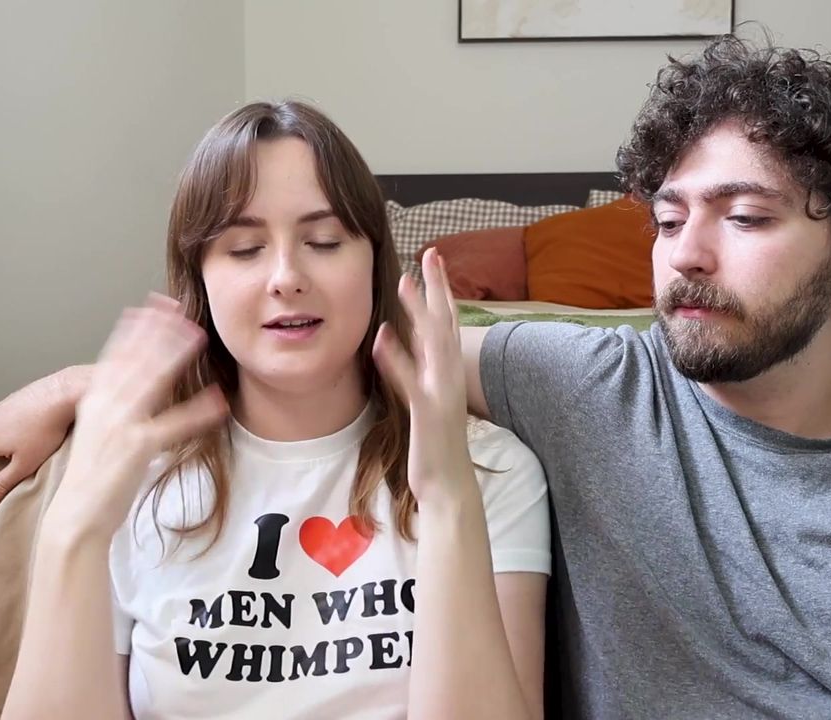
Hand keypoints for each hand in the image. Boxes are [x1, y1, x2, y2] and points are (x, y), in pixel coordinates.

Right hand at [0, 368, 81, 512]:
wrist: (64, 395)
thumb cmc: (46, 429)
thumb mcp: (23, 466)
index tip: (4, 479)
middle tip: (23, 463)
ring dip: (8, 442)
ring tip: (33, 445)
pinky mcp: (10, 399)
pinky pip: (7, 420)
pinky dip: (17, 427)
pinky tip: (36, 430)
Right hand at [47, 294, 228, 536]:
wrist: (76, 515)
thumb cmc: (92, 477)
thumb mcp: (98, 432)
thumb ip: (114, 407)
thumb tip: (133, 388)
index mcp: (95, 400)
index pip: (117, 352)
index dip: (138, 325)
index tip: (154, 303)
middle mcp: (105, 406)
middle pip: (135, 357)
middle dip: (158, 328)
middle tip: (179, 305)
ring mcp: (121, 424)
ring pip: (152, 380)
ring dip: (175, 355)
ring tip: (198, 336)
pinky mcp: (138, 447)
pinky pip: (174, 424)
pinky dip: (198, 411)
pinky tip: (218, 400)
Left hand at [372, 249, 474, 506]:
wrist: (449, 485)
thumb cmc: (435, 443)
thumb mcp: (424, 397)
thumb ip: (411, 366)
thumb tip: (389, 337)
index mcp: (448, 371)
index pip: (447, 321)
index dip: (441, 289)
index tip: (433, 258)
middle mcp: (450, 375)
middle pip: (446, 322)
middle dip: (438, 287)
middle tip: (431, 253)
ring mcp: (441, 392)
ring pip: (432, 343)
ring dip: (419, 312)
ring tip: (405, 282)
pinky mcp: (428, 412)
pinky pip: (410, 381)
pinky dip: (396, 359)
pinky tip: (380, 338)